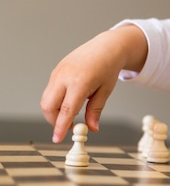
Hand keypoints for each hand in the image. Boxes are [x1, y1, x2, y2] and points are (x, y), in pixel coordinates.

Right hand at [40, 25, 147, 142]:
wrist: (106, 47)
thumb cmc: (108, 67)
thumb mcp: (105, 91)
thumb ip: (96, 110)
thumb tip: (92, 128)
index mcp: (80, 82)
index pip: (66, 110)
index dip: (61, 127)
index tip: (58, 139)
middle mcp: (64, 77)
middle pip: (48, 106)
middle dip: (54, 121)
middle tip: (68, 127)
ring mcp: (58, 73)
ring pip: (46, 99)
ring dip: (54, 111)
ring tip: (73, 112)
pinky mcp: (55, 71)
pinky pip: (50, 91)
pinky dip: (56, 101)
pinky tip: (70, 100)